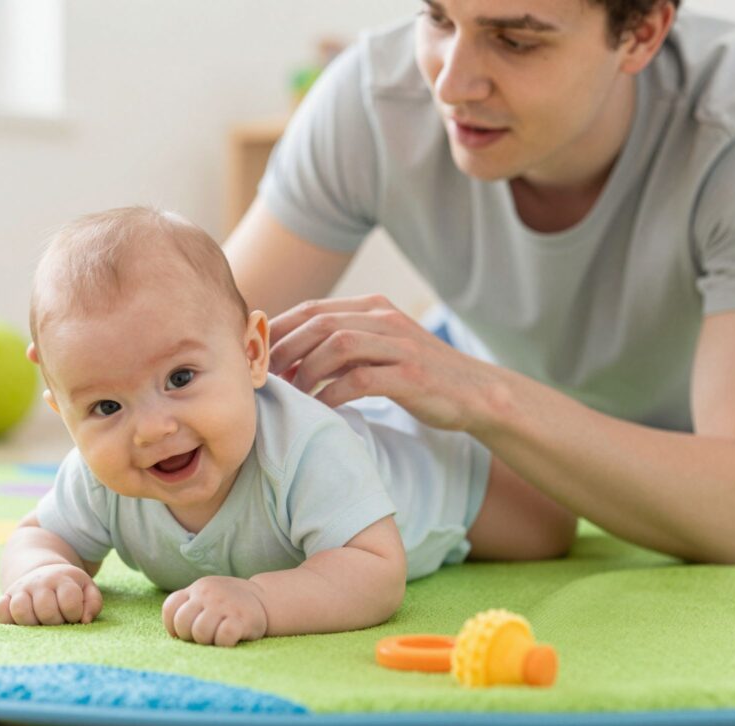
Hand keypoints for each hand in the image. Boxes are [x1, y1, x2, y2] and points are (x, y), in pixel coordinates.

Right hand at [0, 563, 102, 625]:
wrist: (43, 571)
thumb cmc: (68, 587)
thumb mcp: (86, 589)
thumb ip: (93, 603)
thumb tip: (84, 621)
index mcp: (63, 579)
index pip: (69, 601)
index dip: (74, 614)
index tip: (73, 615)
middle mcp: (40, 582)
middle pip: (45, 609)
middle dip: (54, 621)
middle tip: (57, 620)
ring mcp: (21, 588)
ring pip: (19, 609)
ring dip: (31, 622)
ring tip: (39, 621)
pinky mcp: (6, 597)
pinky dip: (6, 618)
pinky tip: (19, 619)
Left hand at [162, 575, 268, 646]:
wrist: (265, 599)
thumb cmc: (229, 605)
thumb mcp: (207, 596)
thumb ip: (190, 606)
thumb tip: (174, 635)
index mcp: (197, 589)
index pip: (170, 607)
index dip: (173, 626)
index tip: (185, 633)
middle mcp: (208, 593)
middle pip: (182, 622)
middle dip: (189, 636)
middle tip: (204, 636)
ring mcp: (224, 605)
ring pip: (200, 631)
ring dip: (207, 641)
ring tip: (217, 637)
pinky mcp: (241, 618)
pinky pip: (224, 636)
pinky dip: (224, 643)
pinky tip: (231, 639)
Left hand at [269, 294, 484, 431]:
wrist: (476, 392)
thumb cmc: (419, 375)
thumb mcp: (379, 349)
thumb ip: (342, 346)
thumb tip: (287, 357)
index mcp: (374, 307)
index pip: (312, 309)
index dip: (279, 331)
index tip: (258, 357)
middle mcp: (385, 319)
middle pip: (319, 324)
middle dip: (285, 351)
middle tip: (266, 379)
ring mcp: (400, 345)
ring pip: (337, 345)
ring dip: (307, 371)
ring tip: (292, 394)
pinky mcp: (411, 375)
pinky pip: (360, 380)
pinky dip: (333, 394)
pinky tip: (322, 408)